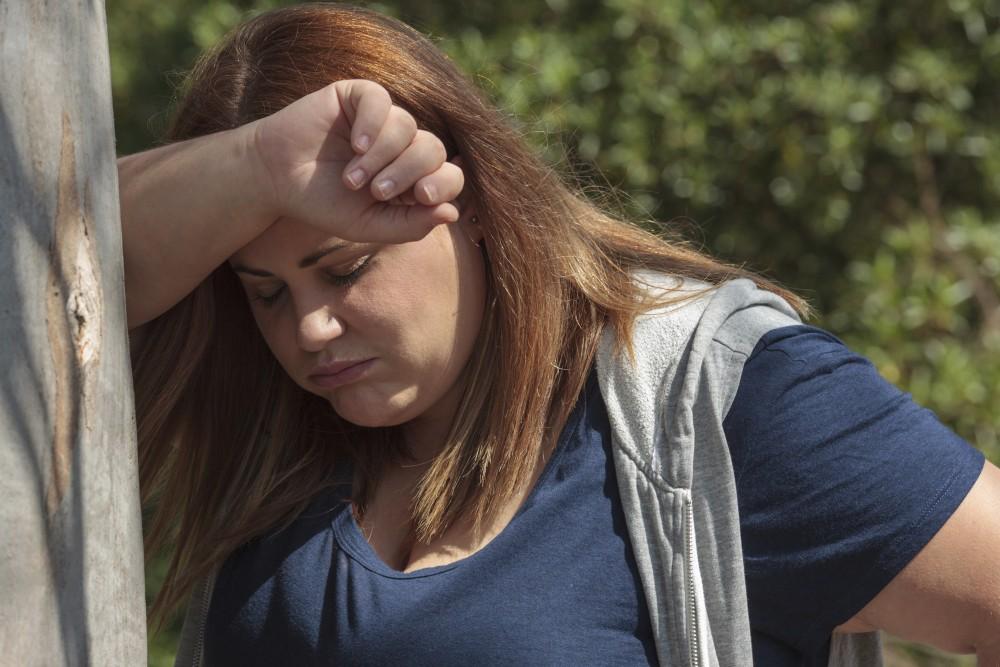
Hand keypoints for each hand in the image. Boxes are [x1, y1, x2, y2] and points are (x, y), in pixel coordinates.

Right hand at [249, 79, 462, 242]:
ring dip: (381, 156)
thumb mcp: (370, 226)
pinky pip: (382, 101)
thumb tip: (453, 213)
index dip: (444, 183)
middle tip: (376, 191)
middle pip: (434, 149)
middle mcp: (403, 147)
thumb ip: (411, 225)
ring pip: (408, 126)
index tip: (422, 196)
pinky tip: (354, 144)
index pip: (450, 175)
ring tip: (351, 178)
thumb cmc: (323, 204)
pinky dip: (373, 124)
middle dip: (408, 172)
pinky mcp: (359, 97)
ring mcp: (383, 120)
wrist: (277, 180)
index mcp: (412, 179)